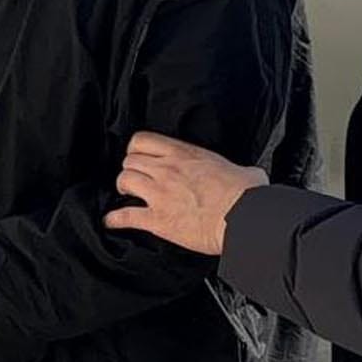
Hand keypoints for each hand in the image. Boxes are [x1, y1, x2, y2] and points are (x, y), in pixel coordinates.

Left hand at [105, 131, 267, 256]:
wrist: (243, 218)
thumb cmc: (247, 195)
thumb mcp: (244, 170)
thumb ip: (238, 169)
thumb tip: (251, 175)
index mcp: (185, 154)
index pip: (144, 140)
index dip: (137, 149)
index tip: (139, 156)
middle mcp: (167, 170)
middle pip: (130, 161)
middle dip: (130, 169)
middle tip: (136, 179)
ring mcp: (160, 194)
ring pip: (124, 181)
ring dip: (124, 188)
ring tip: (127, 195)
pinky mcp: (158, 220)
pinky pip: (125, 216)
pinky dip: (115, 219)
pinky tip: (111, 221)